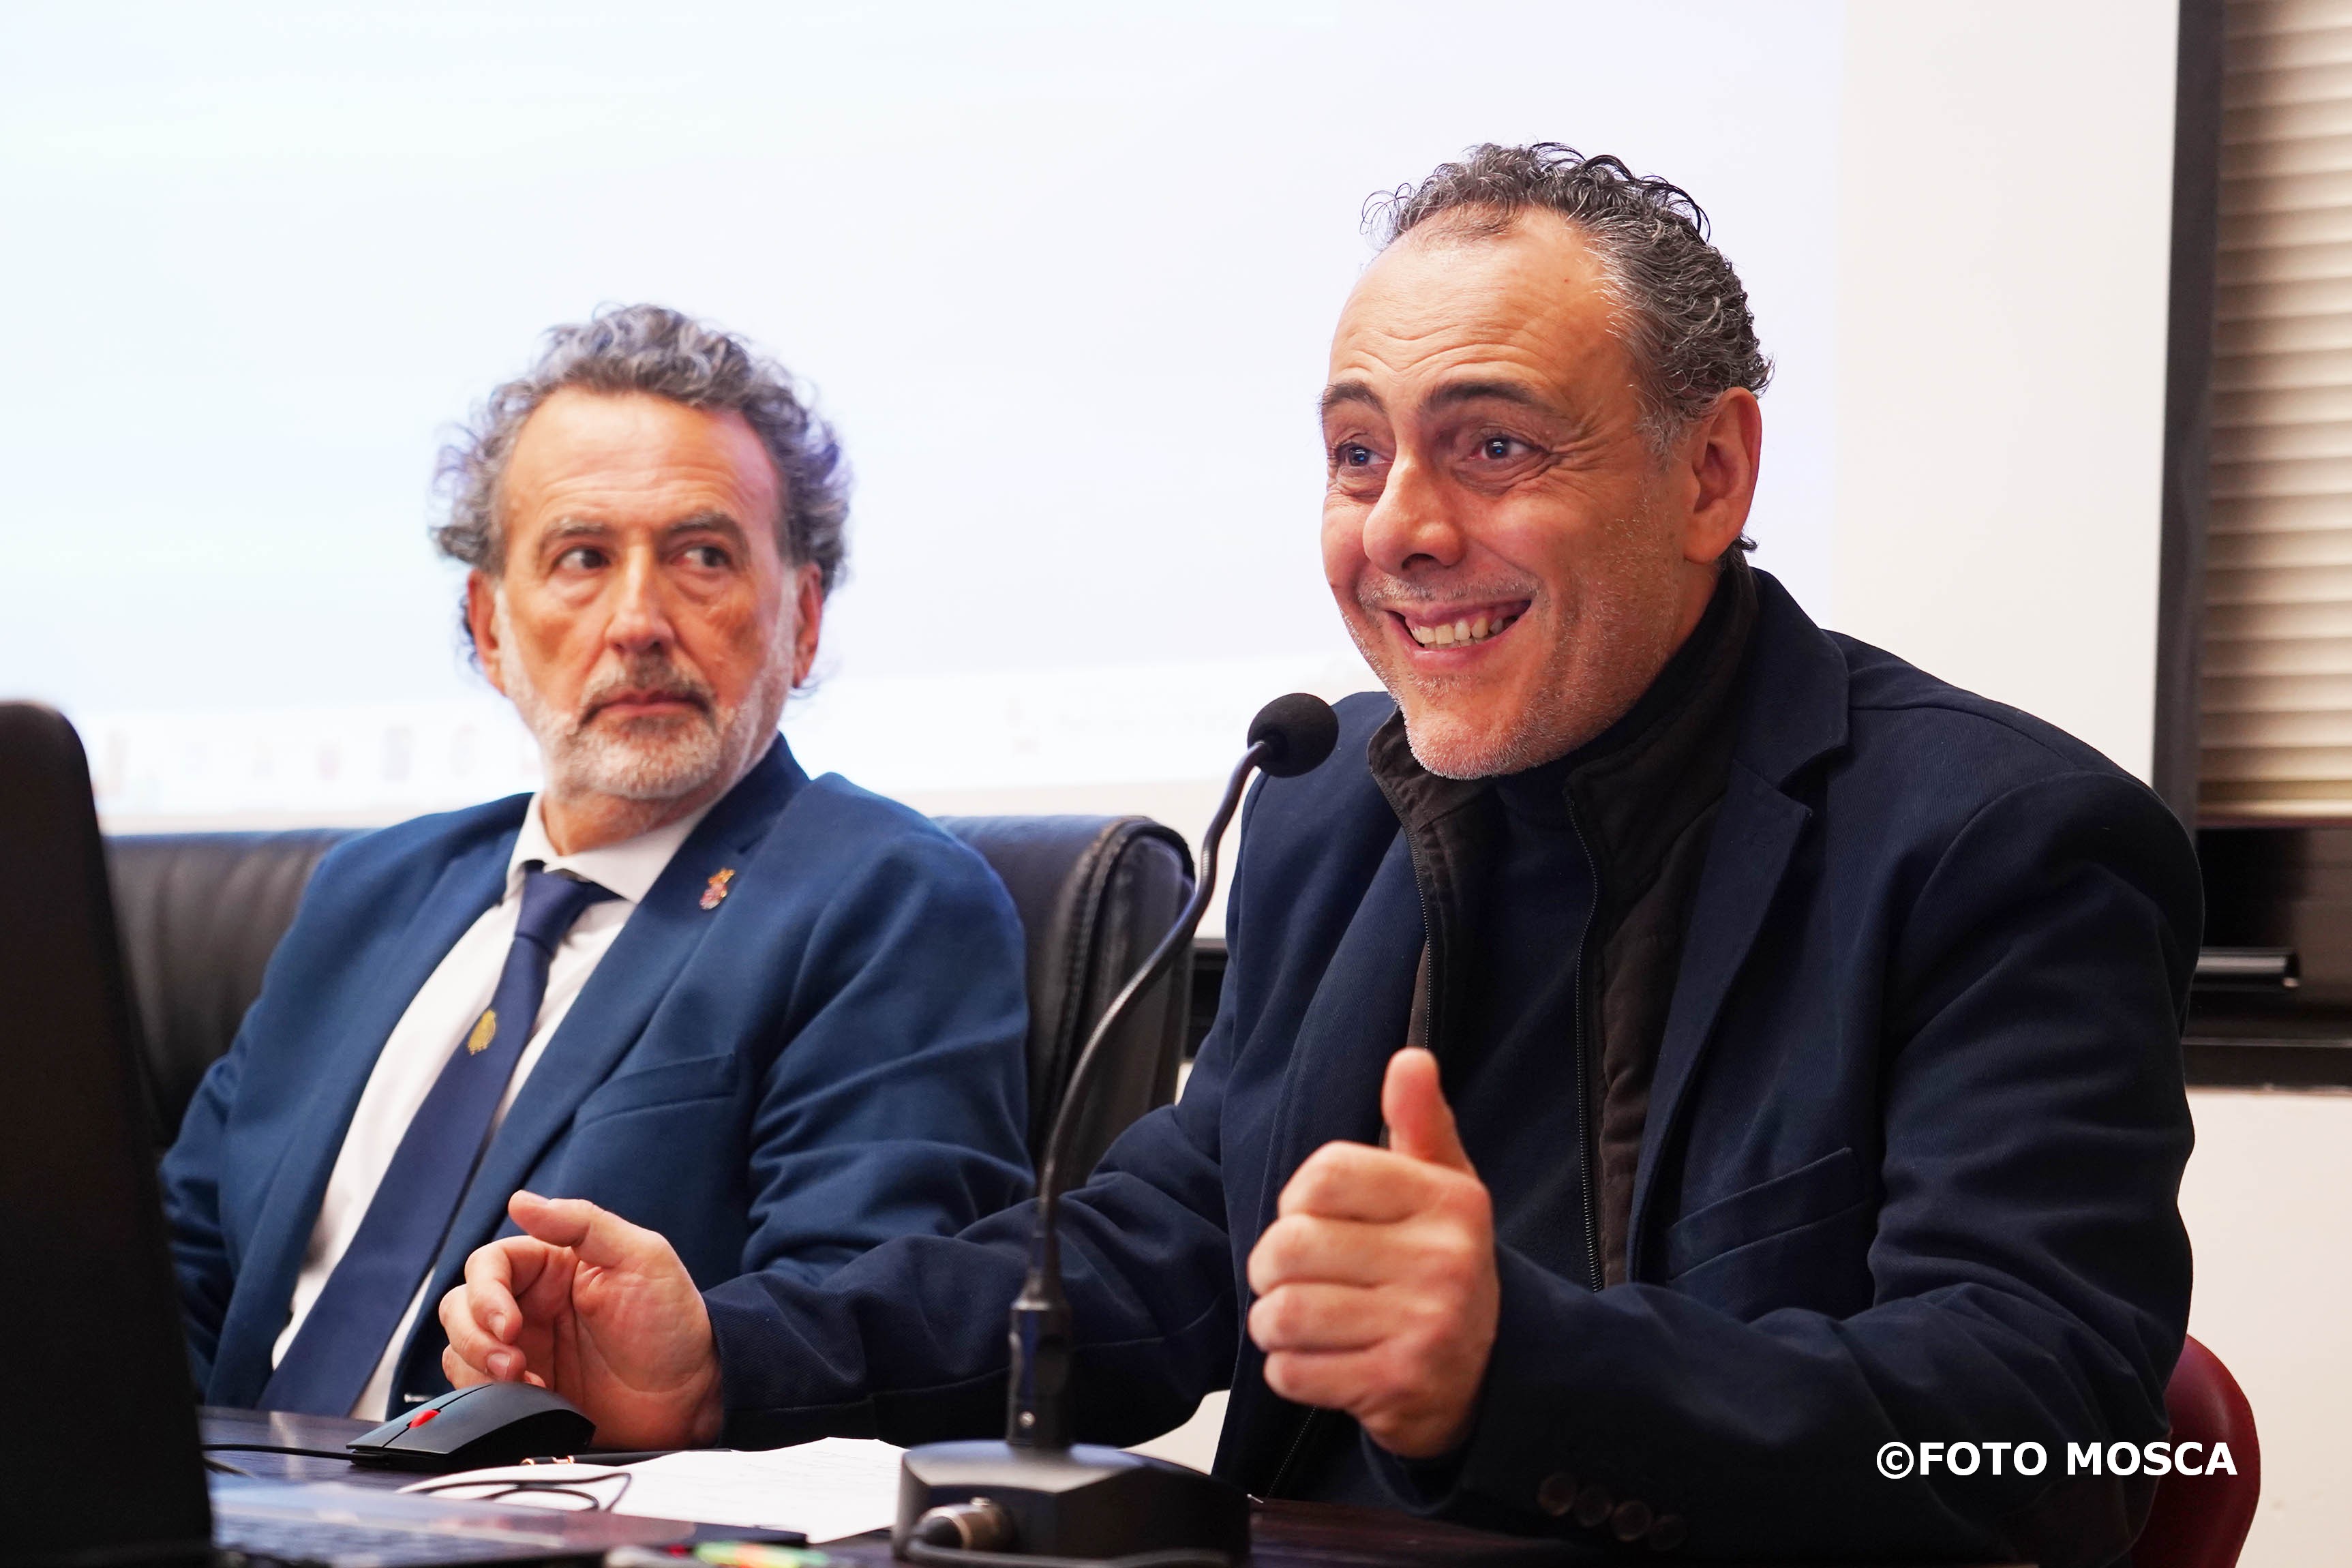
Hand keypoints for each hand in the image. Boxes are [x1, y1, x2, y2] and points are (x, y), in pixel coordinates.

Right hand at [439, 1191, 723, 1449]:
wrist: (691, 1397)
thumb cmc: (673, 1323)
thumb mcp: (642, 1258)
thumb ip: (583, 1223)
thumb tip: (519, 1200)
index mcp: (553, 1264)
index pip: (488, 1264)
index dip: (485, 1293)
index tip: (509, 1325)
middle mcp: (531, 1303)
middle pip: (460, 1306)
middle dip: (474, 1335)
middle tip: (513, 1364)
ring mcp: (525, 1348)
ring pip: (459, 1347)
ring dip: (478, 1366)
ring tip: (525, 1383)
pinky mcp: (524, 1391)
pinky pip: (477, 1389)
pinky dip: (489, 1397)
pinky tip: (532, 1399)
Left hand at [1245, 1046, 1498, 1458]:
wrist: (1488, 1374)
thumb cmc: (1441, 1265)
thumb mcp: (1443, 1187)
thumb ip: (1419, 1122)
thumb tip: (1410, 1059)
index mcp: (1449, 1201)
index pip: (1325, 1175)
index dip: (1297, 1198)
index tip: (1310, 1216)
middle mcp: (1443, 1261)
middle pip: (1293, 1245)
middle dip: (1270, 1265)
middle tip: (1290, 1275)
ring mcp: (1424, 1327)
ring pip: (1285, 1313)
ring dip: (1273, 1321)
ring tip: (1297, 1319)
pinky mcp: (1398, 1386)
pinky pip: (1294, 1373)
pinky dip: (1290, 1370)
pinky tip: (1319, 1361)